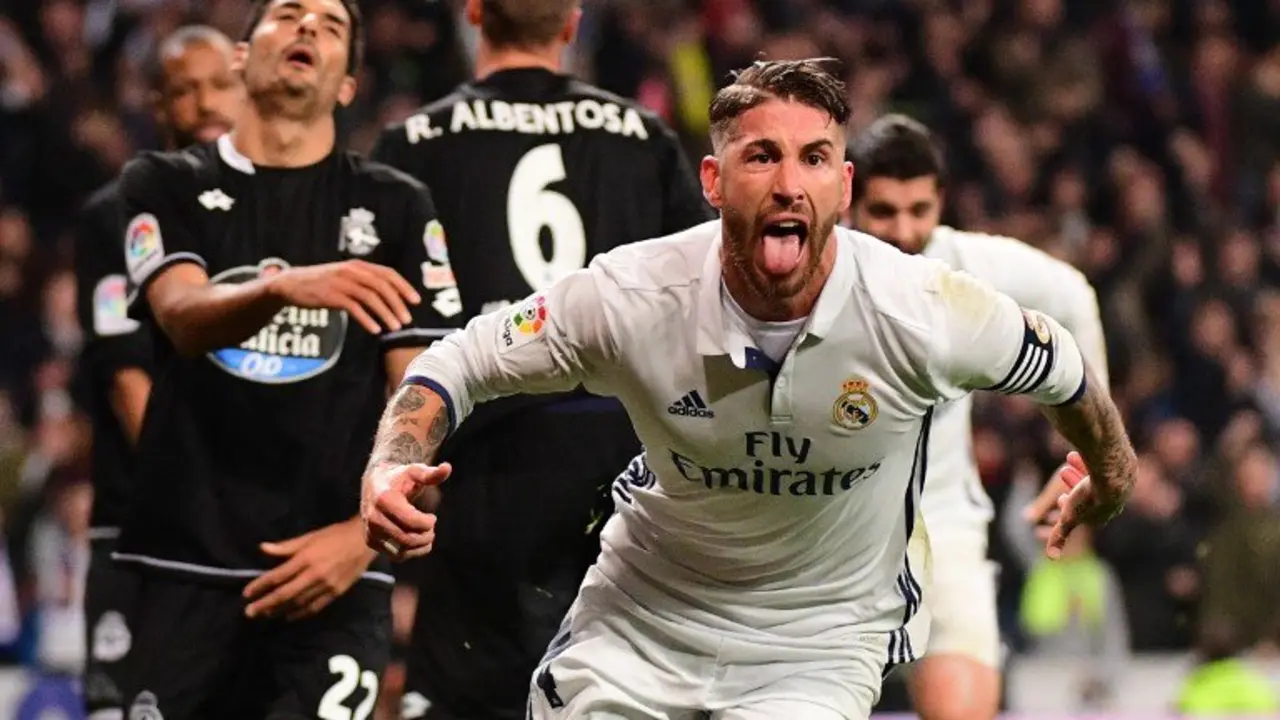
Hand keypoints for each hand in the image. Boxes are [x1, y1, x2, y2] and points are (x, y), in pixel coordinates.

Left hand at [243, 518, 374, 620]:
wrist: (365, 541)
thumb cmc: (335, 535)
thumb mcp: (309, 537)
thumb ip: (286, 546)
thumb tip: (262, 548)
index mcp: (306, 558)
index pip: (278, 576)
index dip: (260, 585)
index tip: (246, 593)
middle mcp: (315, 574)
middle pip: (285, 594)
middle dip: (265, 604)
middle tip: (249, 612)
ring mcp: (326, 586)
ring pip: (298, 603)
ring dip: (280, 610)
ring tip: (265, 615)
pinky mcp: (336, 593)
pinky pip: (315, 607)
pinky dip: (300, 614)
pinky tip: (289, 617)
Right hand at [266, 260, 420, 334]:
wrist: (292, 284)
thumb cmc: (323, 284)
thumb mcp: (345, 278)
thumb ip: (365, 284)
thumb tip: (389, 298)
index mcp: (358, 266)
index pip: (388, 274)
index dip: (404, 287)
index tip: (416, 301)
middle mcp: (352, 271)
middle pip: (382, 286)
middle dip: (398, 303)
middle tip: (407, 319)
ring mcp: (341, 282)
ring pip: (371, 297)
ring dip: (386, 313)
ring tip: (396, 328)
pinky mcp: (331, 295)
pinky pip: (354, 308)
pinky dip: (367, 319)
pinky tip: (376, 330)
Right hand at [361, 462, 450, 560]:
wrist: (376, 483)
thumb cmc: (400, 477)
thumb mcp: (415, 471)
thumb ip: (431, 474)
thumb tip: (447, 467)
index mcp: (384, 499)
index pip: (410, 521)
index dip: (427, 523)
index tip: (433, 518)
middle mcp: (373, 517)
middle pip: (406, 538)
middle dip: (425, 536)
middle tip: (432, 529)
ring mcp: (371, 531)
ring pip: (401, 551)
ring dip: (420, 546)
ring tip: (427, 534)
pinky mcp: (371, 541)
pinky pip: (395, 555)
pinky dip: (411, 552)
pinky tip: (419, 541)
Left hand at [1022, 451, 1124, 559]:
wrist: (1112, 473)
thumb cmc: (1088, 497)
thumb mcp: (1068, 517)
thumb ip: (1060, 536)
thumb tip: (1051, 558)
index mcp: (1105, 515)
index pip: (1086, 513)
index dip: (1071, 504)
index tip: (1060, 497)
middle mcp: (1117, 501)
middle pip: (1090, 493)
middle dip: (1074, 484)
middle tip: (1062, 472)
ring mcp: (1124, 485)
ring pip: (1097, 477)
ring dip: (1080, 470)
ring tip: (1069, 458)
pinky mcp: (1127, 469)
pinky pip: (1106, 466)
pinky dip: (1092, 462)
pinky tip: (1081, 454)